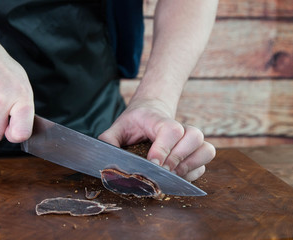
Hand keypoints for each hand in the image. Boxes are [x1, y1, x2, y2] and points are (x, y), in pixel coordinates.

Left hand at [99, 98, 214, 181]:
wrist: (150, 113)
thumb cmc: (134, 123)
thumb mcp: (117, 127)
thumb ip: (109, 140)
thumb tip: (104, 157)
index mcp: (158, 119)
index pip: (170, 129)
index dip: (164, 148)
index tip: (152, 164)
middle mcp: (181, 127)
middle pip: (193, 137)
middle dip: (177, 160)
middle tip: (160, 173)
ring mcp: (191, 139)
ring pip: (205, 149)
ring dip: (190, 165)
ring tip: (172, 175)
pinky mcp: (197, 151)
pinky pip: (205, 163)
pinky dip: (194, 172)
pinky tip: (178, 176)